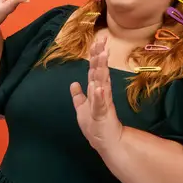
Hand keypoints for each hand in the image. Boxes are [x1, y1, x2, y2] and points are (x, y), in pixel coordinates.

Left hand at [70, 37, 122, 152]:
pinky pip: (100, 103)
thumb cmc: (95, 125)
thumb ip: (78, 96)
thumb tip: (73, 83)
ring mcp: (103, 102)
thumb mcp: (82, 109)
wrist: (108, 142)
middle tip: (102, 40)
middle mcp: (101, 93)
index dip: (95, 56)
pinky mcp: (103, 114)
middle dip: (100, 56)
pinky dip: (99, 95)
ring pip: (101, 82)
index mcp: (96, 90)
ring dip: (101, 69)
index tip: (97, 41)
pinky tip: (98, 87)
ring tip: (102, 55)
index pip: (95, 69)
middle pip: (100, 71)